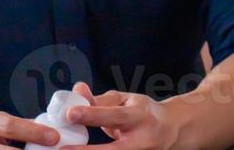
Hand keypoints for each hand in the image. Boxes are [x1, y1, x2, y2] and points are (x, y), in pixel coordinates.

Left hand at [63, 81, 178, 149]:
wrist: (171, 131)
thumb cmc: (143, 112)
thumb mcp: (126, 100)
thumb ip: (101, 100)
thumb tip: (77, 90)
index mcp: (140, 116)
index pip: (114, 115)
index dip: (93, 114)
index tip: (70, 113)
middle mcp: (142, 140)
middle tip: (61, 149)